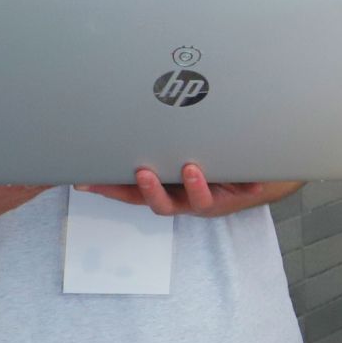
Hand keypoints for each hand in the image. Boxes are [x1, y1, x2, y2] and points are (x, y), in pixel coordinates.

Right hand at [77, 165, 290, 218]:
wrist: (239, 179)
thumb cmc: (192, 166)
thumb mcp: (162, 157)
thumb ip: (137, 147)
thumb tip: (93, 139)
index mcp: (160, 190)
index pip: (128, 194)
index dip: (108, 190)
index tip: (88, 182)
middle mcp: (180, 199)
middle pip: (161, 203)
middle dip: (151, 189)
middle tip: (143, 172)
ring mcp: (207, 198)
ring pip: (198, 199)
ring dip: (194, 185)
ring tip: (191, 169)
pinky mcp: (235, 195)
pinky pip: (242, 192)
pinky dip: (247, 186)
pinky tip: (253, 181)